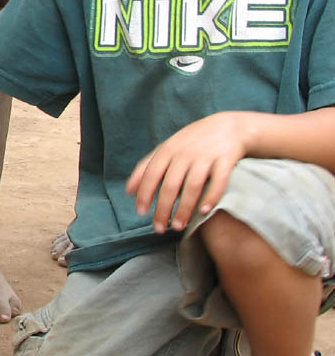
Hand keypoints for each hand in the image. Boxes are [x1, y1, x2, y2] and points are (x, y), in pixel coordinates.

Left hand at [126, 112, 251, 232]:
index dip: (145, 193)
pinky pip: (219, 181)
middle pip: (171, 185)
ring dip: (184, 208)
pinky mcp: (225, 160)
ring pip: (193, 186)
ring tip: (178, 226)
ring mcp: (206, 156)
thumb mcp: (166, 149)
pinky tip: (204, 212)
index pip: (151, 174)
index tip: (141, 212)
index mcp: (168, 151)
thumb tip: (128, 192)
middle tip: (159, 228)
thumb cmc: (191, 142)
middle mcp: (185, 153)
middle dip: (163, 208)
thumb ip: (146, 168)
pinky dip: (211, 197)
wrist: (227, 127)